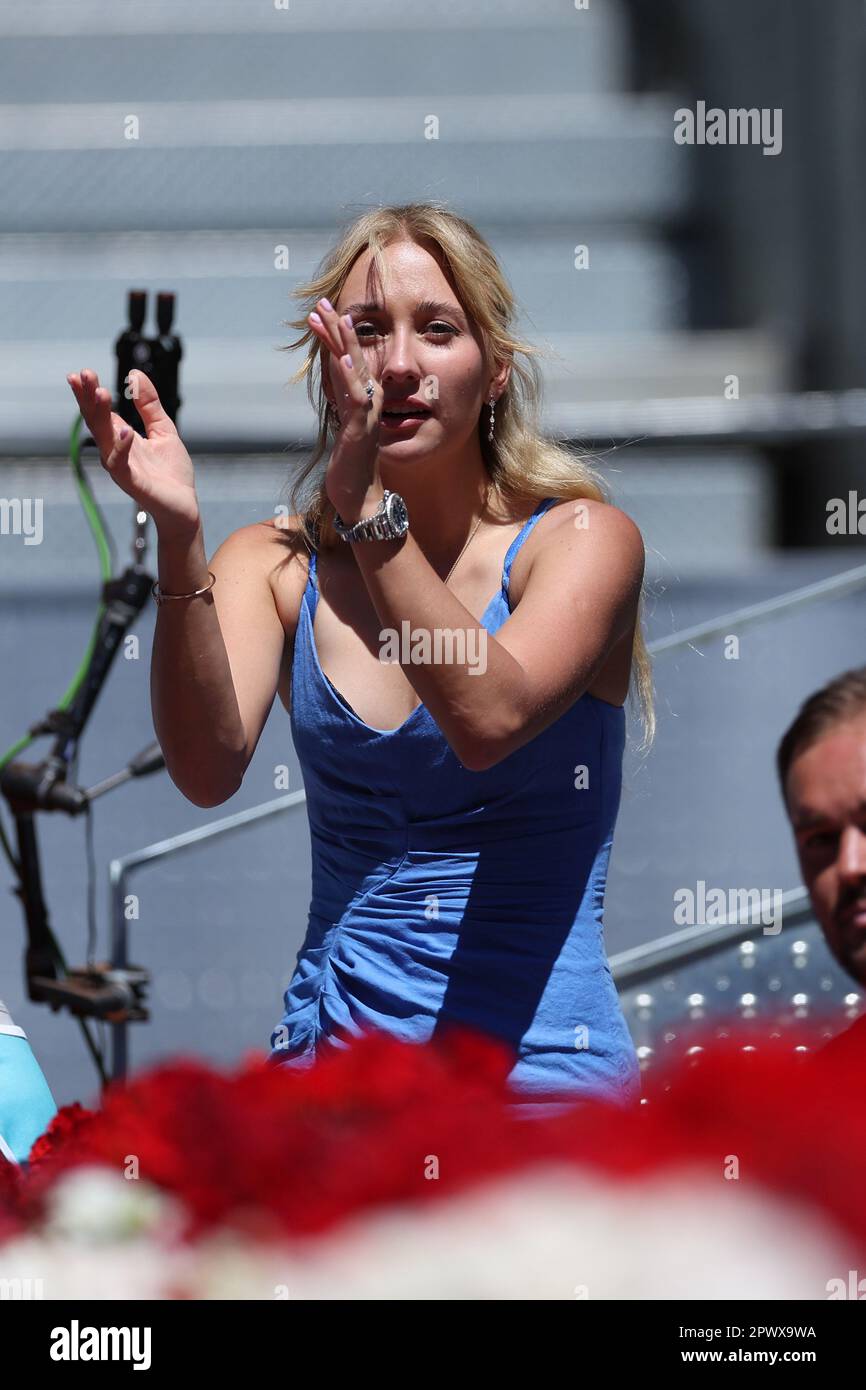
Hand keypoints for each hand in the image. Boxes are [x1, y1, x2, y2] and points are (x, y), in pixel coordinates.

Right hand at [66, 368, 200, 540]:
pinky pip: (120, 464)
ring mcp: (121, 467)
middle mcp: (115, 451)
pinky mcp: (132, 483)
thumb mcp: (163, 429)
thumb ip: (149, 405)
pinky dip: (121, 447)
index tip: (82, 372)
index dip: (90, 392)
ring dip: (100, 415)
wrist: (184, 508)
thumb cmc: (172, 473)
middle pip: (96, 421)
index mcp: (121, 438)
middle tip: (83, 374)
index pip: (101, 412)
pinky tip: (125, 431)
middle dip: (88, 397)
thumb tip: (135, 374)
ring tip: (101, 391)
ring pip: (104, 438)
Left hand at [306, 299, 383, 511]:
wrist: (360, 498)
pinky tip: (341, 357)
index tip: (320, 312)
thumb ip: (340, 400)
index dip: (335, 335)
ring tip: (332, 318)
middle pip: (352, 356)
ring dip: (342, 343)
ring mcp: (366, 414)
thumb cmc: (350, 465)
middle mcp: (368, 401)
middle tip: (322, 302)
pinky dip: (349, 376)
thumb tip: (331, 376)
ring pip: (355, 370)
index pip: (348, 359)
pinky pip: (355, 398)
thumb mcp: (343, 424)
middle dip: (337, 329)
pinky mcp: (361, 429)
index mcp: (363, 399)